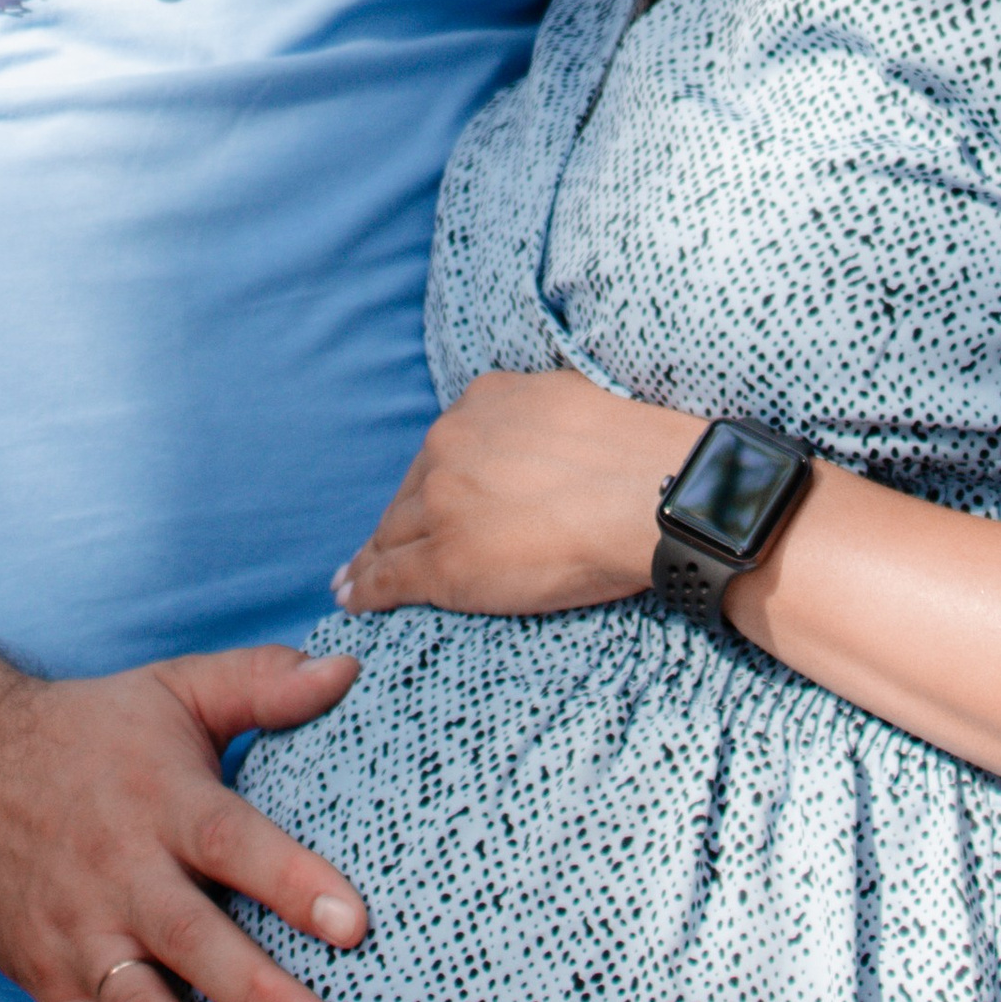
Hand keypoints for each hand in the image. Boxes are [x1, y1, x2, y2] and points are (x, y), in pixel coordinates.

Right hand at [0, 647, 367, 1001]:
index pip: (233, 843)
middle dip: (257, 996)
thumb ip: (262, 682)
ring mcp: (80, 939)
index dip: (292, 878)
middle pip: (191, 942)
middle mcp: (120, 875)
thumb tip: (352, 668)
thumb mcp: (176, 690)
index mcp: (162, 802)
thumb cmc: (97, 730)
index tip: (355, 922)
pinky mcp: (50, 986)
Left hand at [334, 370, 696, 621]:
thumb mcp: (568, 403)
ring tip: (352, 580)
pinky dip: (365, 590)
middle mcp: (450, 444)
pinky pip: (388, 577)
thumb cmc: (632, 455)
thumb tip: (532, 437)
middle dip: (397, 521)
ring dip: (371, 558)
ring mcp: (442, 503)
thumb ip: (530, 420)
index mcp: (482, 403)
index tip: (420, 501)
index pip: (442, 451)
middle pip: (410, 492)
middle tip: (375, 549)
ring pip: (391, 535)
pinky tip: (351, 599)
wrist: (650, 495)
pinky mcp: (443, 560)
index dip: (430, 483)